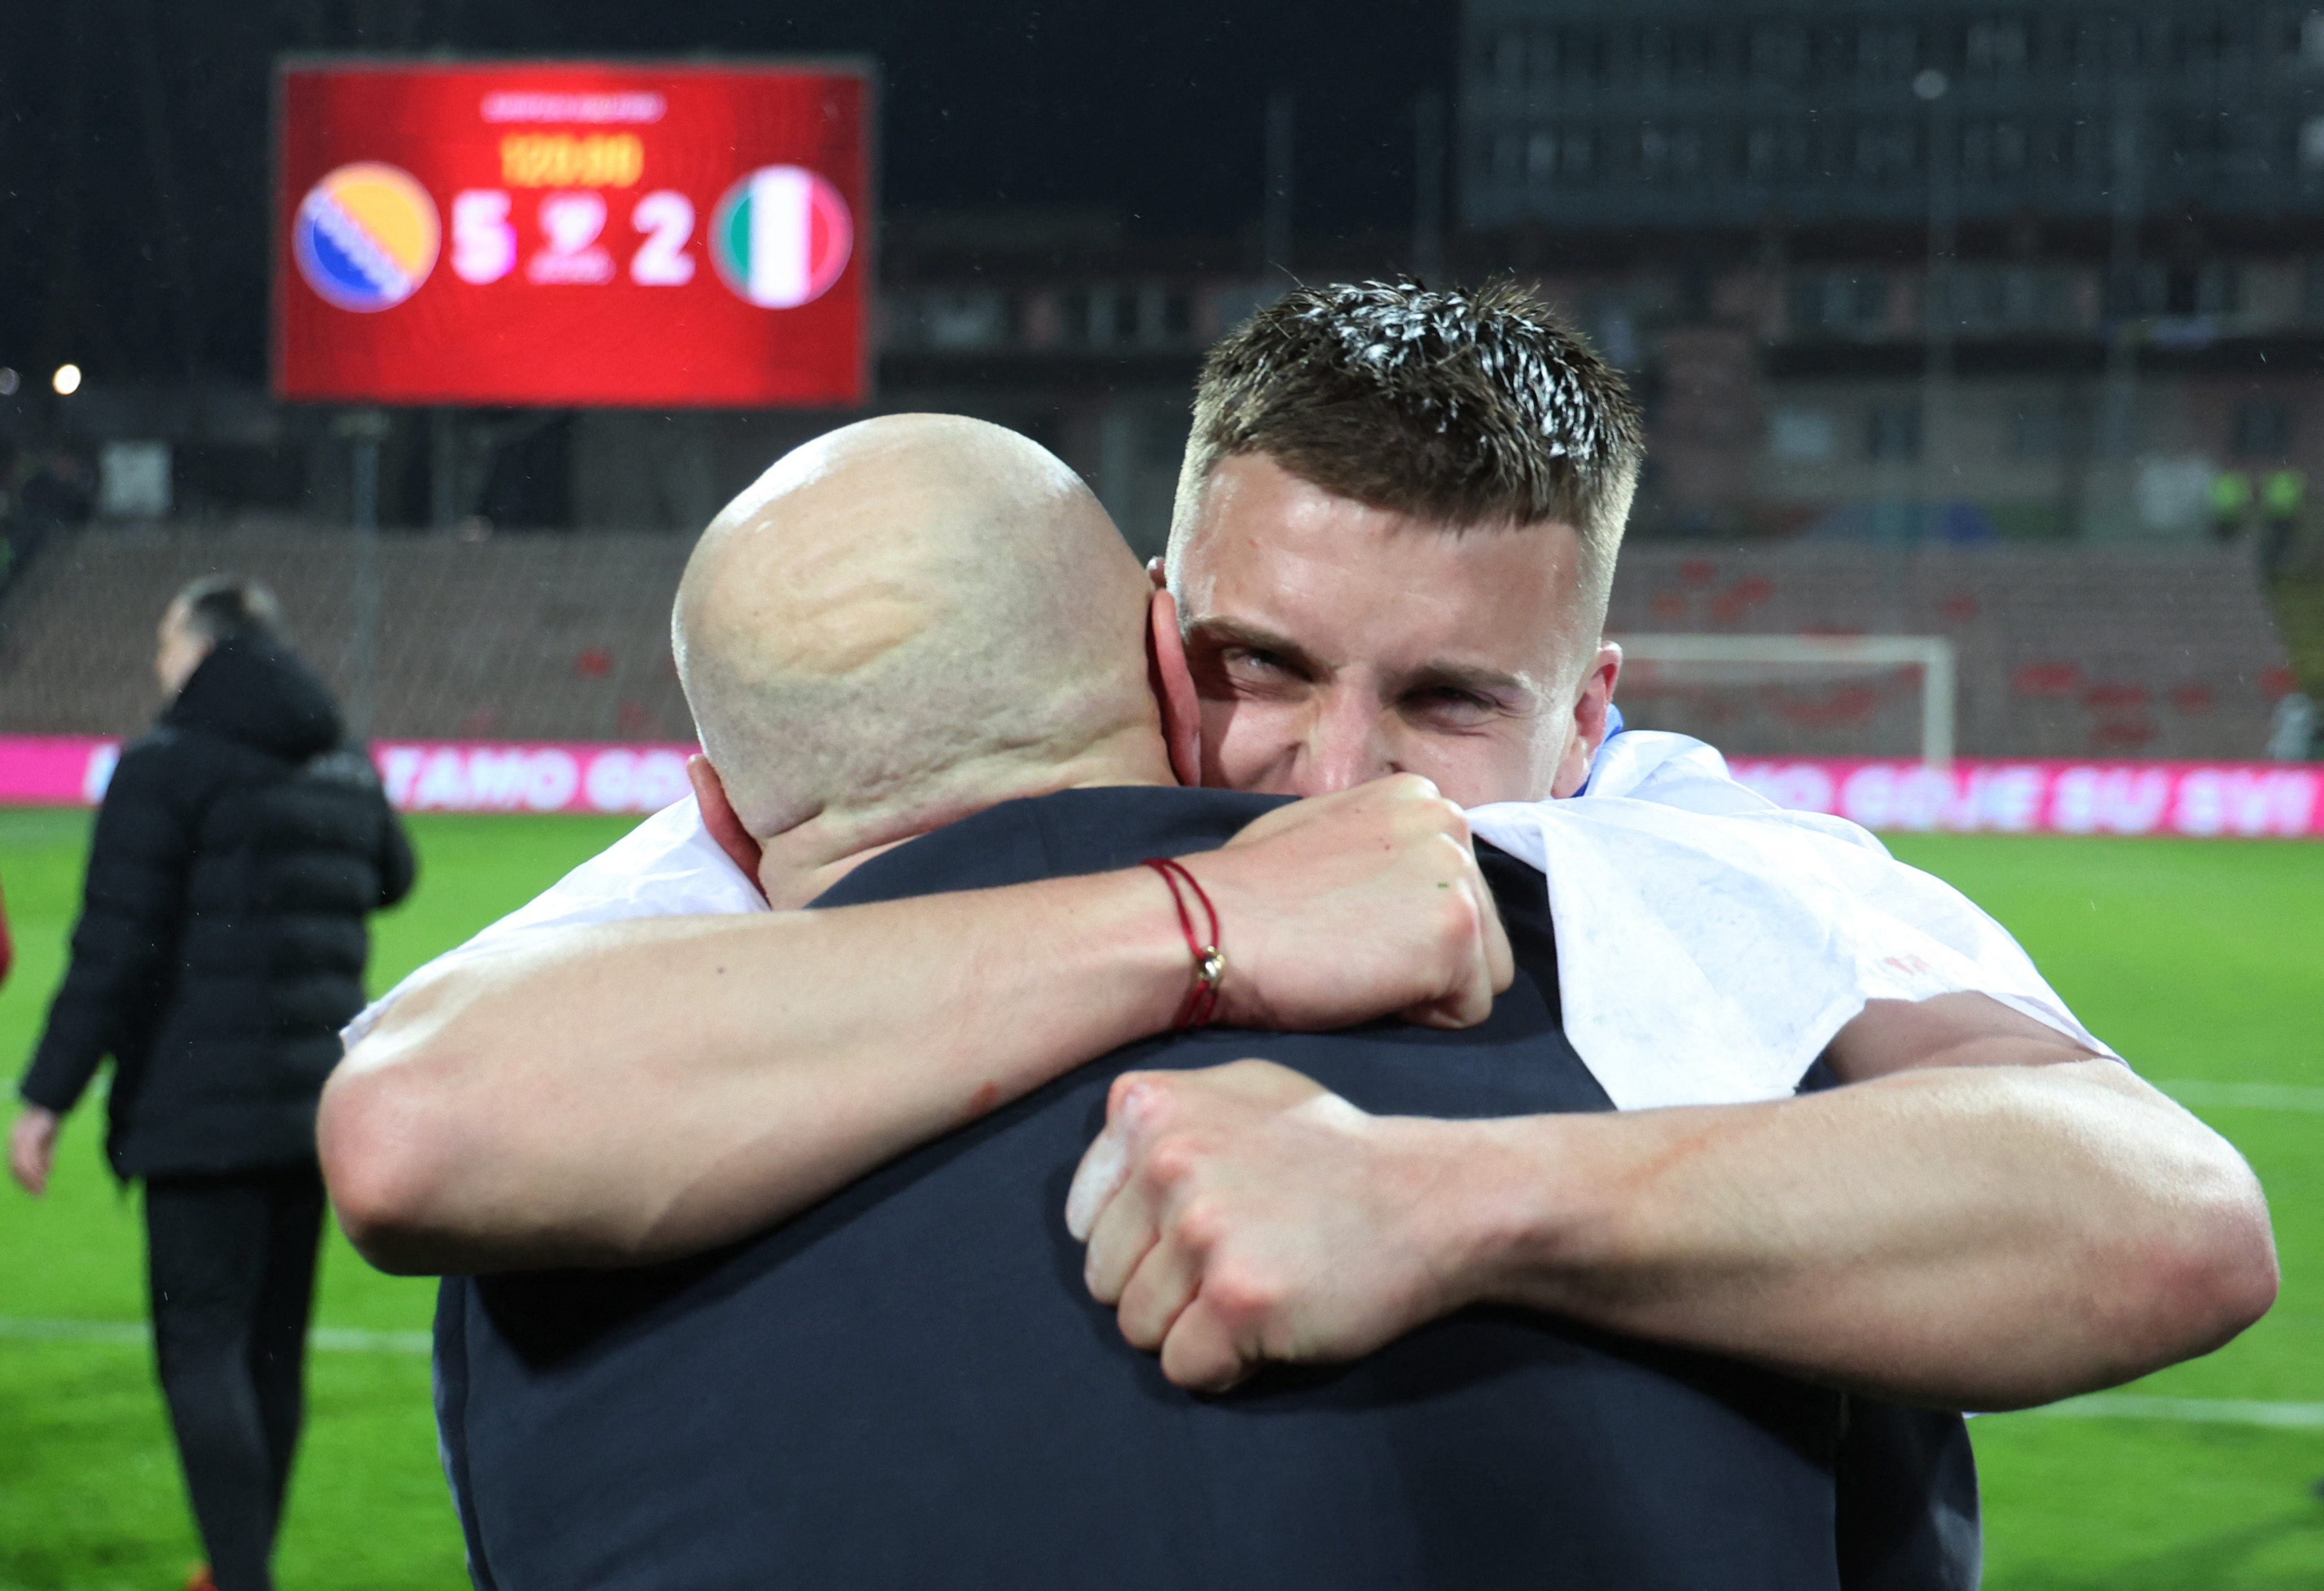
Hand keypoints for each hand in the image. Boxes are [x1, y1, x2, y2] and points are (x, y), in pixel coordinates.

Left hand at [9, 1105, 59, 1196]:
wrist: (51, 1103)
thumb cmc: (50, 1122)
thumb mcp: (48, 1143)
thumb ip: (45, 1157)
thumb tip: (46, 1174)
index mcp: (15, 1145)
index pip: (15, 1169)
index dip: (24, 1182)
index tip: (35, 1193)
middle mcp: (14, 1142)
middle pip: (15, 1169)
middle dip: (27, 1184)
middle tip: (38, 1195)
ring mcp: (20, 1139)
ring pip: (21, 1165)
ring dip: (32, 1179)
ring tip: (42, 1187)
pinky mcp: (29, 1135)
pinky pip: (30, 1156)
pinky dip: (36, 1167)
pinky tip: (44, 1174)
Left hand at [1066, 1060, 1478, 1391]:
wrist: (1432, 1199)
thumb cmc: (1331, 1153)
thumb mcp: (1239, 1093)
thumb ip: (1159, 1121)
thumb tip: (1085, 1198)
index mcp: (1149, 1107)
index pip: (1085, 1220)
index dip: (1140, 1242)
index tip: (1201, 1231)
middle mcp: (1167, 1161)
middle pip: (1105, 1278)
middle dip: (1162, 1289)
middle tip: (1237, 1264)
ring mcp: (1203, 1230)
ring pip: (1137, 1328)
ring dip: (1191, 1329)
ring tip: (1255, 1291)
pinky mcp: (1239, 1300)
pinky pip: (1185, 1368)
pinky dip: (1224, 1366)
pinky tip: (1270, 1326)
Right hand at [1175, 775, 1512, 1031]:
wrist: (1208, 926)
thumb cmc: (1249, 892)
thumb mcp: (1330, 833)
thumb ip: (1387, 845)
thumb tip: (1417, 882)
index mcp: (1421, 796)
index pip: (1460, 886)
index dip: (1406, 925)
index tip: (1349, 924)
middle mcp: (1451, 823)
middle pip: (1483, 929)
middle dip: (1426, 959)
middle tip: (1348, 951)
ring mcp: (1460, 877)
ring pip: (1484, 972)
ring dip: (1428, 989)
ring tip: (1356, 967)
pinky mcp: (1458, 933)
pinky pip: (1470, 1010)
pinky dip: (1420, 1018)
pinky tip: (1361, 986)